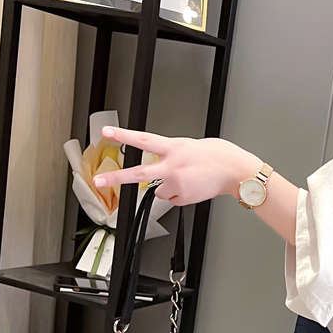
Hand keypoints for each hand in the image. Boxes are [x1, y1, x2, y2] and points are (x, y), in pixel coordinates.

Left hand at [92, 125, 261, 205]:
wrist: (234, 170)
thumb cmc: (216, 155)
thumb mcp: (189, 146)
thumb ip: (170, 154)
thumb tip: (160, 169)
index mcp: (174, 148)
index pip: (143, 140)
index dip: (123, 136)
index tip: (106, 133)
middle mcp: (173, 167)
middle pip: (139, 174)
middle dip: (116, 178)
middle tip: (98, 182)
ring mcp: (177, 184)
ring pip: (160, 191)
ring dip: (168, 187)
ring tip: (187, 180)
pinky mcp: (184, 197)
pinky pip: (173, 199)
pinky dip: (180, 195)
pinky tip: (192, 187)